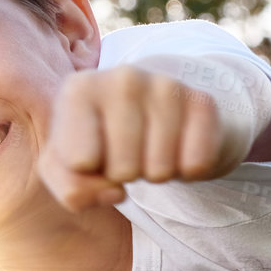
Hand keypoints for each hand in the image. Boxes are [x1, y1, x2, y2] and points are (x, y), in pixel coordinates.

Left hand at [40, 65, 225, 212]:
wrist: (154, 115)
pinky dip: (187, 171)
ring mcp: (165, 84)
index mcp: (79, 90)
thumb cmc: (101, 142)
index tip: (92, 154)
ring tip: (149, 149)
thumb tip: (113, 192)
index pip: (80, 163)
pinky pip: (195, 165)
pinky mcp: (202, 101)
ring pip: (159, 171)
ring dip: (155, 174)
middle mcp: (122, 78)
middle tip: (127, 154)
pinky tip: (177, 147)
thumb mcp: (68, 168)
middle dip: (124, 176)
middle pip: (122, 170)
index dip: (89, 174)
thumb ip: (71, 188)